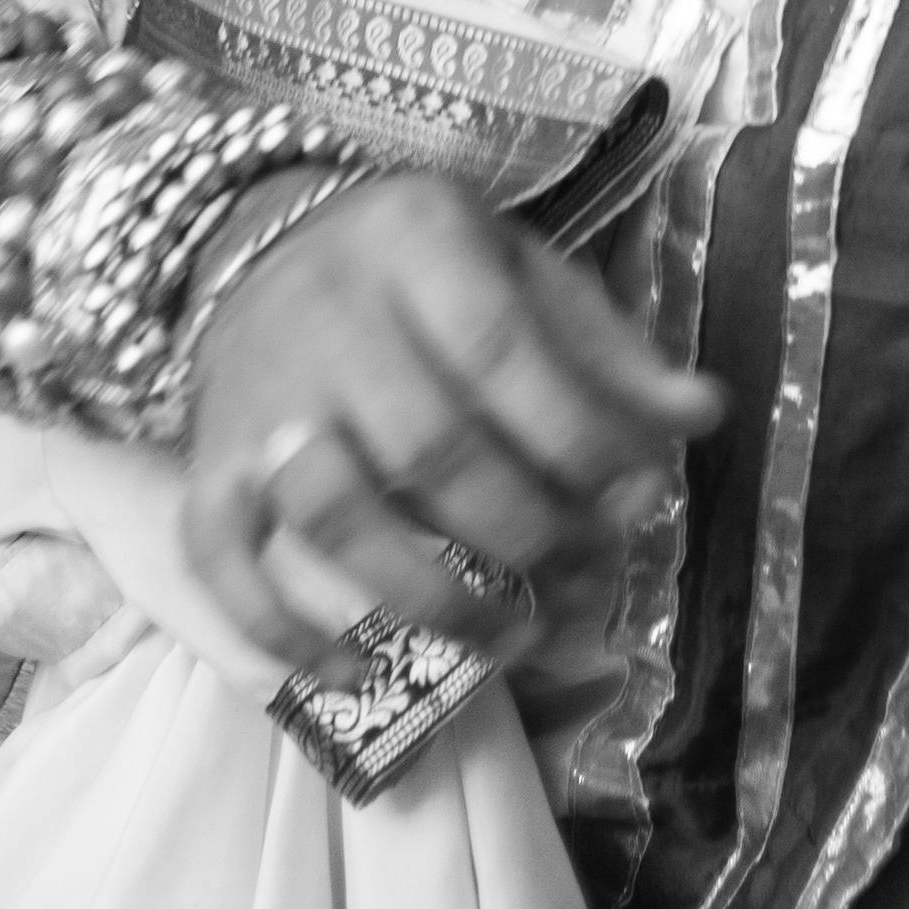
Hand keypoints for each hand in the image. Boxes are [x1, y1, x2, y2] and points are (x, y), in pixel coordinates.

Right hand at [170, 169, 723, 685]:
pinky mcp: (204, 463)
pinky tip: (357, 669)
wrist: (257, 249)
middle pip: (429, 447)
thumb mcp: (523, 272)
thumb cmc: (424, 274)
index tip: (637, 496)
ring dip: (433, 597)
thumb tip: (704, 416)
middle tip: (585, 582)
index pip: (503, 349)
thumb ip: (608, 350)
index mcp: (417, 239)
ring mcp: (258, 395)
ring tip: (511, 635)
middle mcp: (326, 311)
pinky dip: (280, 628)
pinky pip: (225, 559)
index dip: (578, 438)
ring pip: (337, 516)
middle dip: (525, 533)